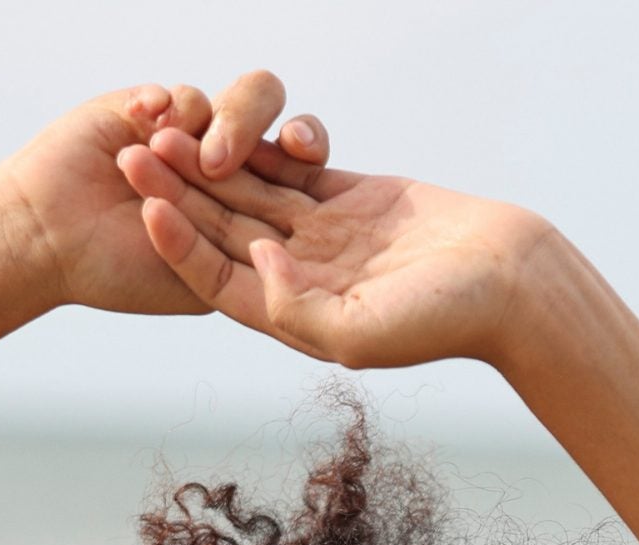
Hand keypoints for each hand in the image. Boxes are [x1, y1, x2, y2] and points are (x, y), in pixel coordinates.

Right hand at [0, 77, 333, 320]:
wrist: (44, 240)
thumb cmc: (112, 273)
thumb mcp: (195, 289)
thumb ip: (245, 270)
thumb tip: (297, 257)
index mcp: (239, 207)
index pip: (293, 168)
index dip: (308, 149)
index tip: (304, 150)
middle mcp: (218, 167)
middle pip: (268, 118)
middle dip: (259, 120)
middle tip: (242, 137)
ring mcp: (183, 136)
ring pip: (225, 102)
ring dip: (206, 121)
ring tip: (163, 145)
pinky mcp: (146, 110)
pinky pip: (176, 94)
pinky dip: (165, 102)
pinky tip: (147, 116)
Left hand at [116, 97, 543, 369]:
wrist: (507, 281)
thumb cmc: (445, 319)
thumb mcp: (364, 332)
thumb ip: (300, 308)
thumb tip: (254, 265)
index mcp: (295, 318)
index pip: (219, 280)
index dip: (179, 244)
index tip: (145, 205)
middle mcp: (299, 280)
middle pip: (223, 233)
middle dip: (177, 196)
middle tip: (131, 155)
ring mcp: (321, 238)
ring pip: (249, 195)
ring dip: (205, 165)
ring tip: (162, 129)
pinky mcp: (347, 200)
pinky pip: (289, 170)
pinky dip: (255, 146)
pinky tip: (216, 119)